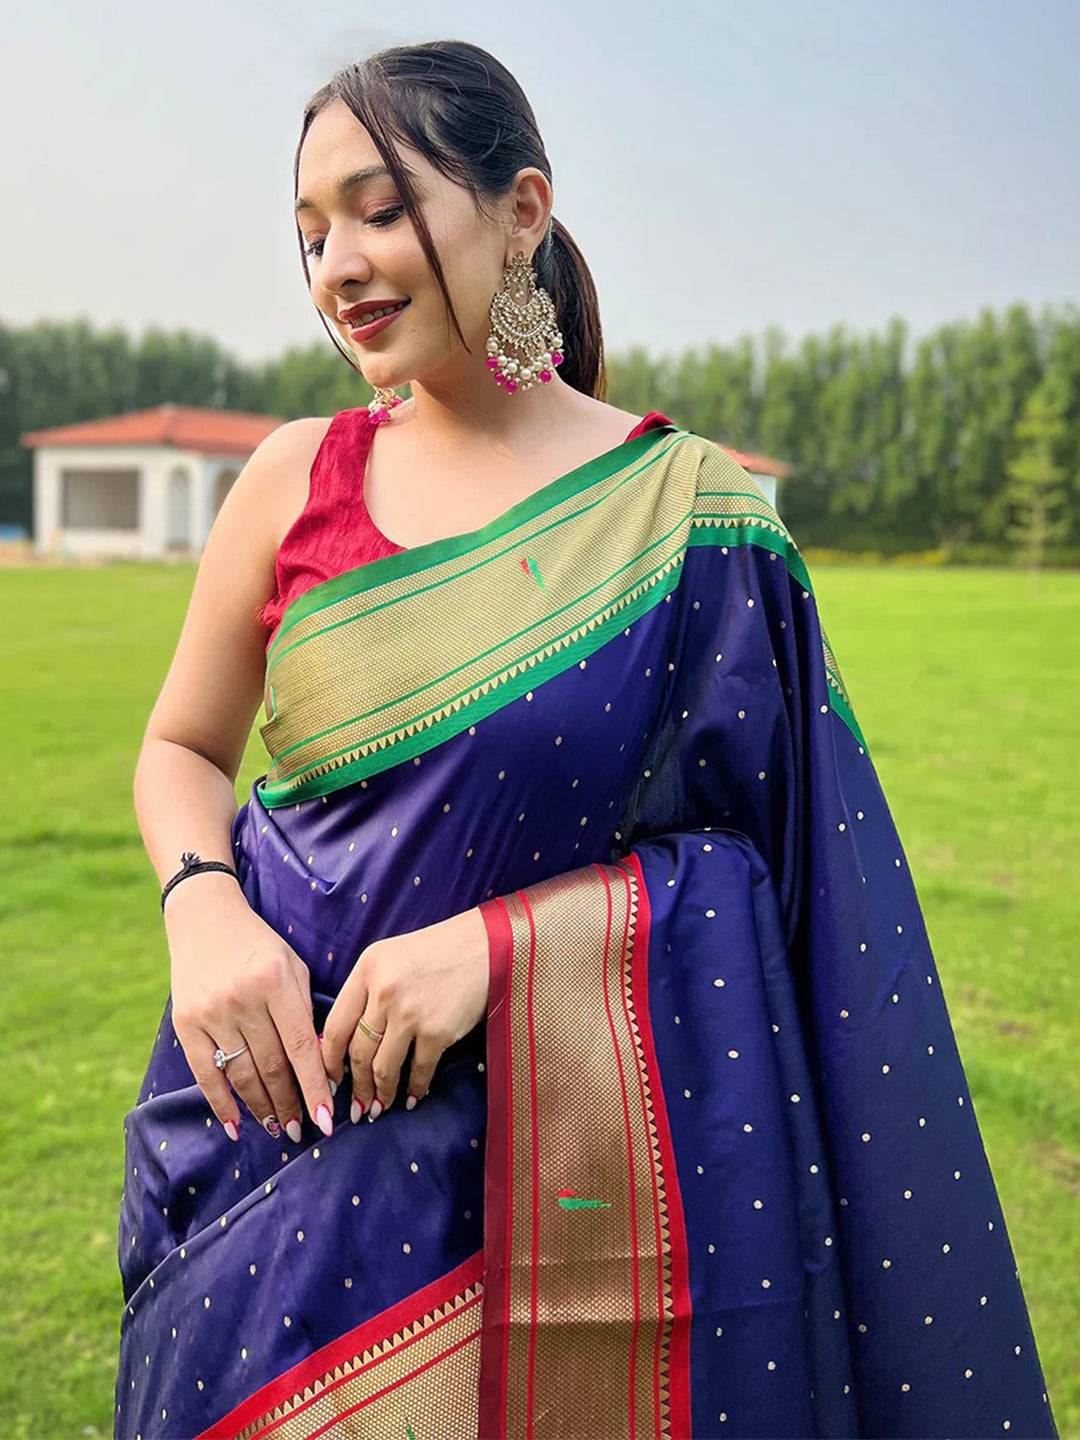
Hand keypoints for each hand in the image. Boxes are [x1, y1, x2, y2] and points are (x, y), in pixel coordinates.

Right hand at [165, 874, 334, 1142]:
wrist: (204, 917)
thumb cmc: (259, 945)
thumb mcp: (293, 967)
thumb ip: (305, 1011)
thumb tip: (319, 1067)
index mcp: (276, 982)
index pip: (301, 1047)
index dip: (314, 1088)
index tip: (326, 1120)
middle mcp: (243, 999)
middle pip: (272, 1067)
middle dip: (290, 1104)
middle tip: (302, 1130)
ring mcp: (212, 1013)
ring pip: (242, 1075)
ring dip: (262, 1109)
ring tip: (278, 1128)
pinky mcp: (186, 1023)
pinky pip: (206, 1074)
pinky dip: (221, 1104)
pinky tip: (235, 1127)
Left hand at [319, 905, 489, 1120]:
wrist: (486, 947)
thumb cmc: (438, 952)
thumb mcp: (391, 958)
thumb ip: (367, 991)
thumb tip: (347, 1042)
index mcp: (367, 969)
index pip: (335, 1025)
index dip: (328, 1061)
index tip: (330, 1080)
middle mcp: (383, 991)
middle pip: (357, 1052)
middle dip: (355, 1086)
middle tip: (356, 1107)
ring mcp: (409, 1013)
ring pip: (383, 1068)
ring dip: (380, 1094)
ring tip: (379, 1107)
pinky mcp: (437, 1031)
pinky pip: (418, 1070)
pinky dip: (414, 1089)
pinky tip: (412, 1097)